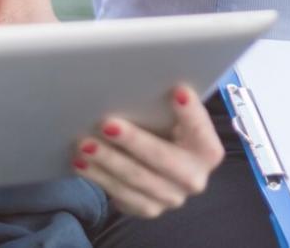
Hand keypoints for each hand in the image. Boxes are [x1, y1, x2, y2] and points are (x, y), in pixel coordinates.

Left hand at [69, 85, 224, 217]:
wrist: (161, 170)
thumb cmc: (166, 132)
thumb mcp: (173, 120)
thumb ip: (166, 108)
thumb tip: (143, 80)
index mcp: (207, 150)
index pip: (201, 129)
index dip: (191, 112)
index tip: (178, 91)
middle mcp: (194, 177)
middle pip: (163, 159)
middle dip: (134, 142)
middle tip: (107, 125)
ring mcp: (171, 197)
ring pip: (137, 180)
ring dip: (107, 161)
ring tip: (84, 144)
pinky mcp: (148, 208)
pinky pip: (122, 196)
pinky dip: (99, 178)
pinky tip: (82, 164)